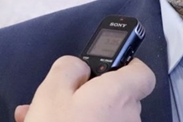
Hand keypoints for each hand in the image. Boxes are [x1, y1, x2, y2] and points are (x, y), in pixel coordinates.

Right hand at [13, 56, 155, 121]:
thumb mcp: (51, 92)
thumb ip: (70, 67)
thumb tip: (79, 66)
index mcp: (119, 95)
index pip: (143, 73)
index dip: (126, 66)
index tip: (105, 67)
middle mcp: (129, 118)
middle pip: (118, 97)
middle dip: (89, 95)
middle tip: (58, 98)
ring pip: (103, 118)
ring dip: (79, 115)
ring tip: (40, 118)